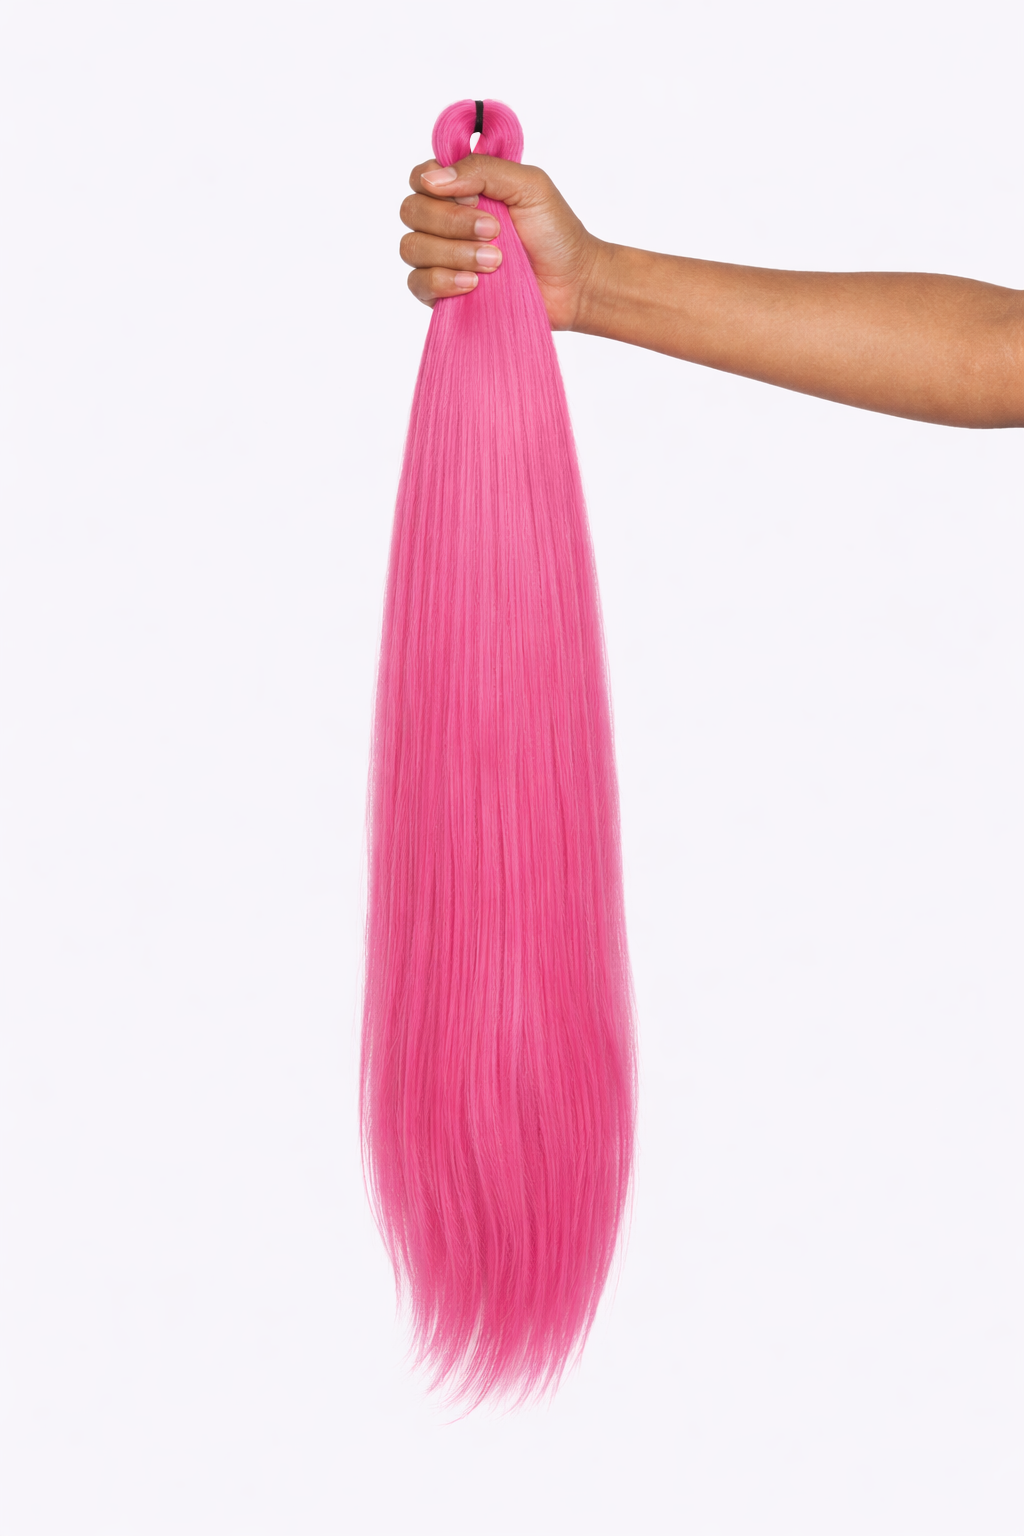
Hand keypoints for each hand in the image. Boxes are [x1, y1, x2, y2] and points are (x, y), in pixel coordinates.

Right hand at [399, 155, 600, 330]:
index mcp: (460, 189)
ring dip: (454, 253)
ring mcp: (440, 258)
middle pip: (411, 211)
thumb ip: (482, 170)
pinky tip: (473, 284)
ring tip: (495, 262)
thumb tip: (432, 178)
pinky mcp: (443, 292)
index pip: (421, 177)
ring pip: (412, 248)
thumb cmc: (554, 231)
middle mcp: (443, 221)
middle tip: (494, 232)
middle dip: (451, 222)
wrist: (572, 282)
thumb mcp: (528, 185)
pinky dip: (442, 281)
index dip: (438, 187)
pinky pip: (418, 284)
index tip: (475, 199)